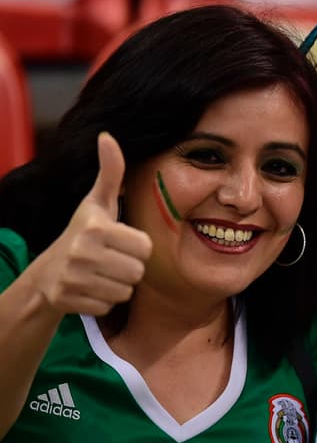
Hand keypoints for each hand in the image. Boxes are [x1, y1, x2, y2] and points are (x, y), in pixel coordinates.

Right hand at [31, 133, 151, 316]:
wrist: (46, 274)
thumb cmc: (82, 234)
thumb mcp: (96, 204)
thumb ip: (110, 173)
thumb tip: (108, 136)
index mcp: (95, 226)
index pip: (145, 247)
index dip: (136, 247)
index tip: (117, 242)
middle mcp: (82, 251)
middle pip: (138, 271)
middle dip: (128, 268)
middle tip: (108, 261)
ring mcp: (73, 277)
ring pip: (126, 290)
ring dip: (117, 285)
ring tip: (99, 274)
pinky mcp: (69, 300)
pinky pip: (110, 305)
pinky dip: (103, 300)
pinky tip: (88, 289)